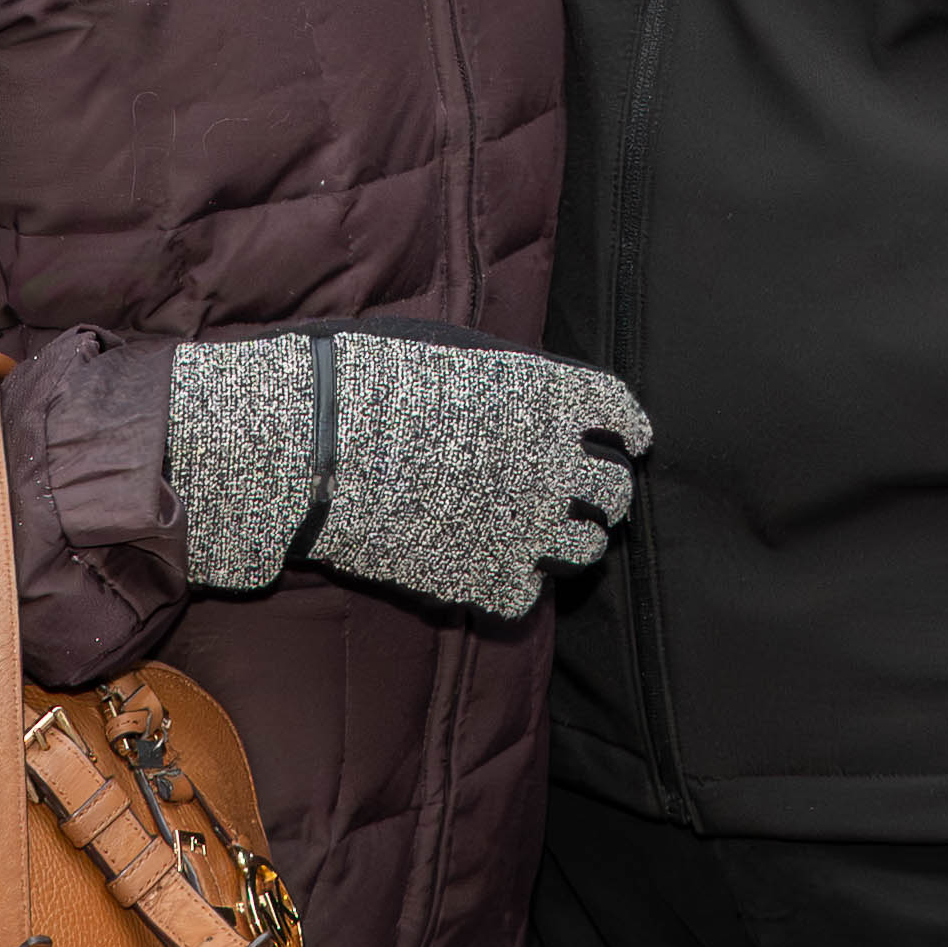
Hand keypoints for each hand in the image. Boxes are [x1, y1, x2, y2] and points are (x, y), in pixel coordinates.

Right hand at [167, 330, 649, 619]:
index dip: (629, 429)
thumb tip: (530, 393)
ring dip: (573, 540)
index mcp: (549, 398)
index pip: (623, 416)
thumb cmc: (371, 381)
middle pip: (615, 489)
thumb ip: (510, 378)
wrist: (315, 447)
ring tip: (549, 535)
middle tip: (592, 497)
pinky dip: (519, 583)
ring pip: (586, 548)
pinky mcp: (484, 578)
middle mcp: (551, 463)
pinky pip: (529, 594)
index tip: (631, 440)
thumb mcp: (455, 352)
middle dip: (607, 491)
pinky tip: (499, 567)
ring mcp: (523, 527)